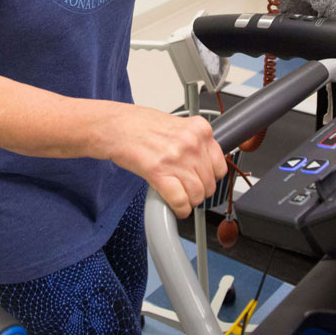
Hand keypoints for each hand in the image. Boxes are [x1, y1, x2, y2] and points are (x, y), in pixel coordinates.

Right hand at [104, 105, 227, 218]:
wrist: (115, 125)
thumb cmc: (140, 124)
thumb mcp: (177, 125)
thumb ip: (194, 142)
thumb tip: (206, 164)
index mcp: (200, 129)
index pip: (220, 165)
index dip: (211, 177)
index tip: (203, 180)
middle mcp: (192, 143)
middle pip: (210, 182)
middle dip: (200, 191)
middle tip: (188, 190)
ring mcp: (177, 158)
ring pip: (197, 194)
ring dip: (190, 201)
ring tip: (180, 197)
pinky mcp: (159, 173)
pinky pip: (180, 201)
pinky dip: (180, 209)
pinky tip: (176, 208)